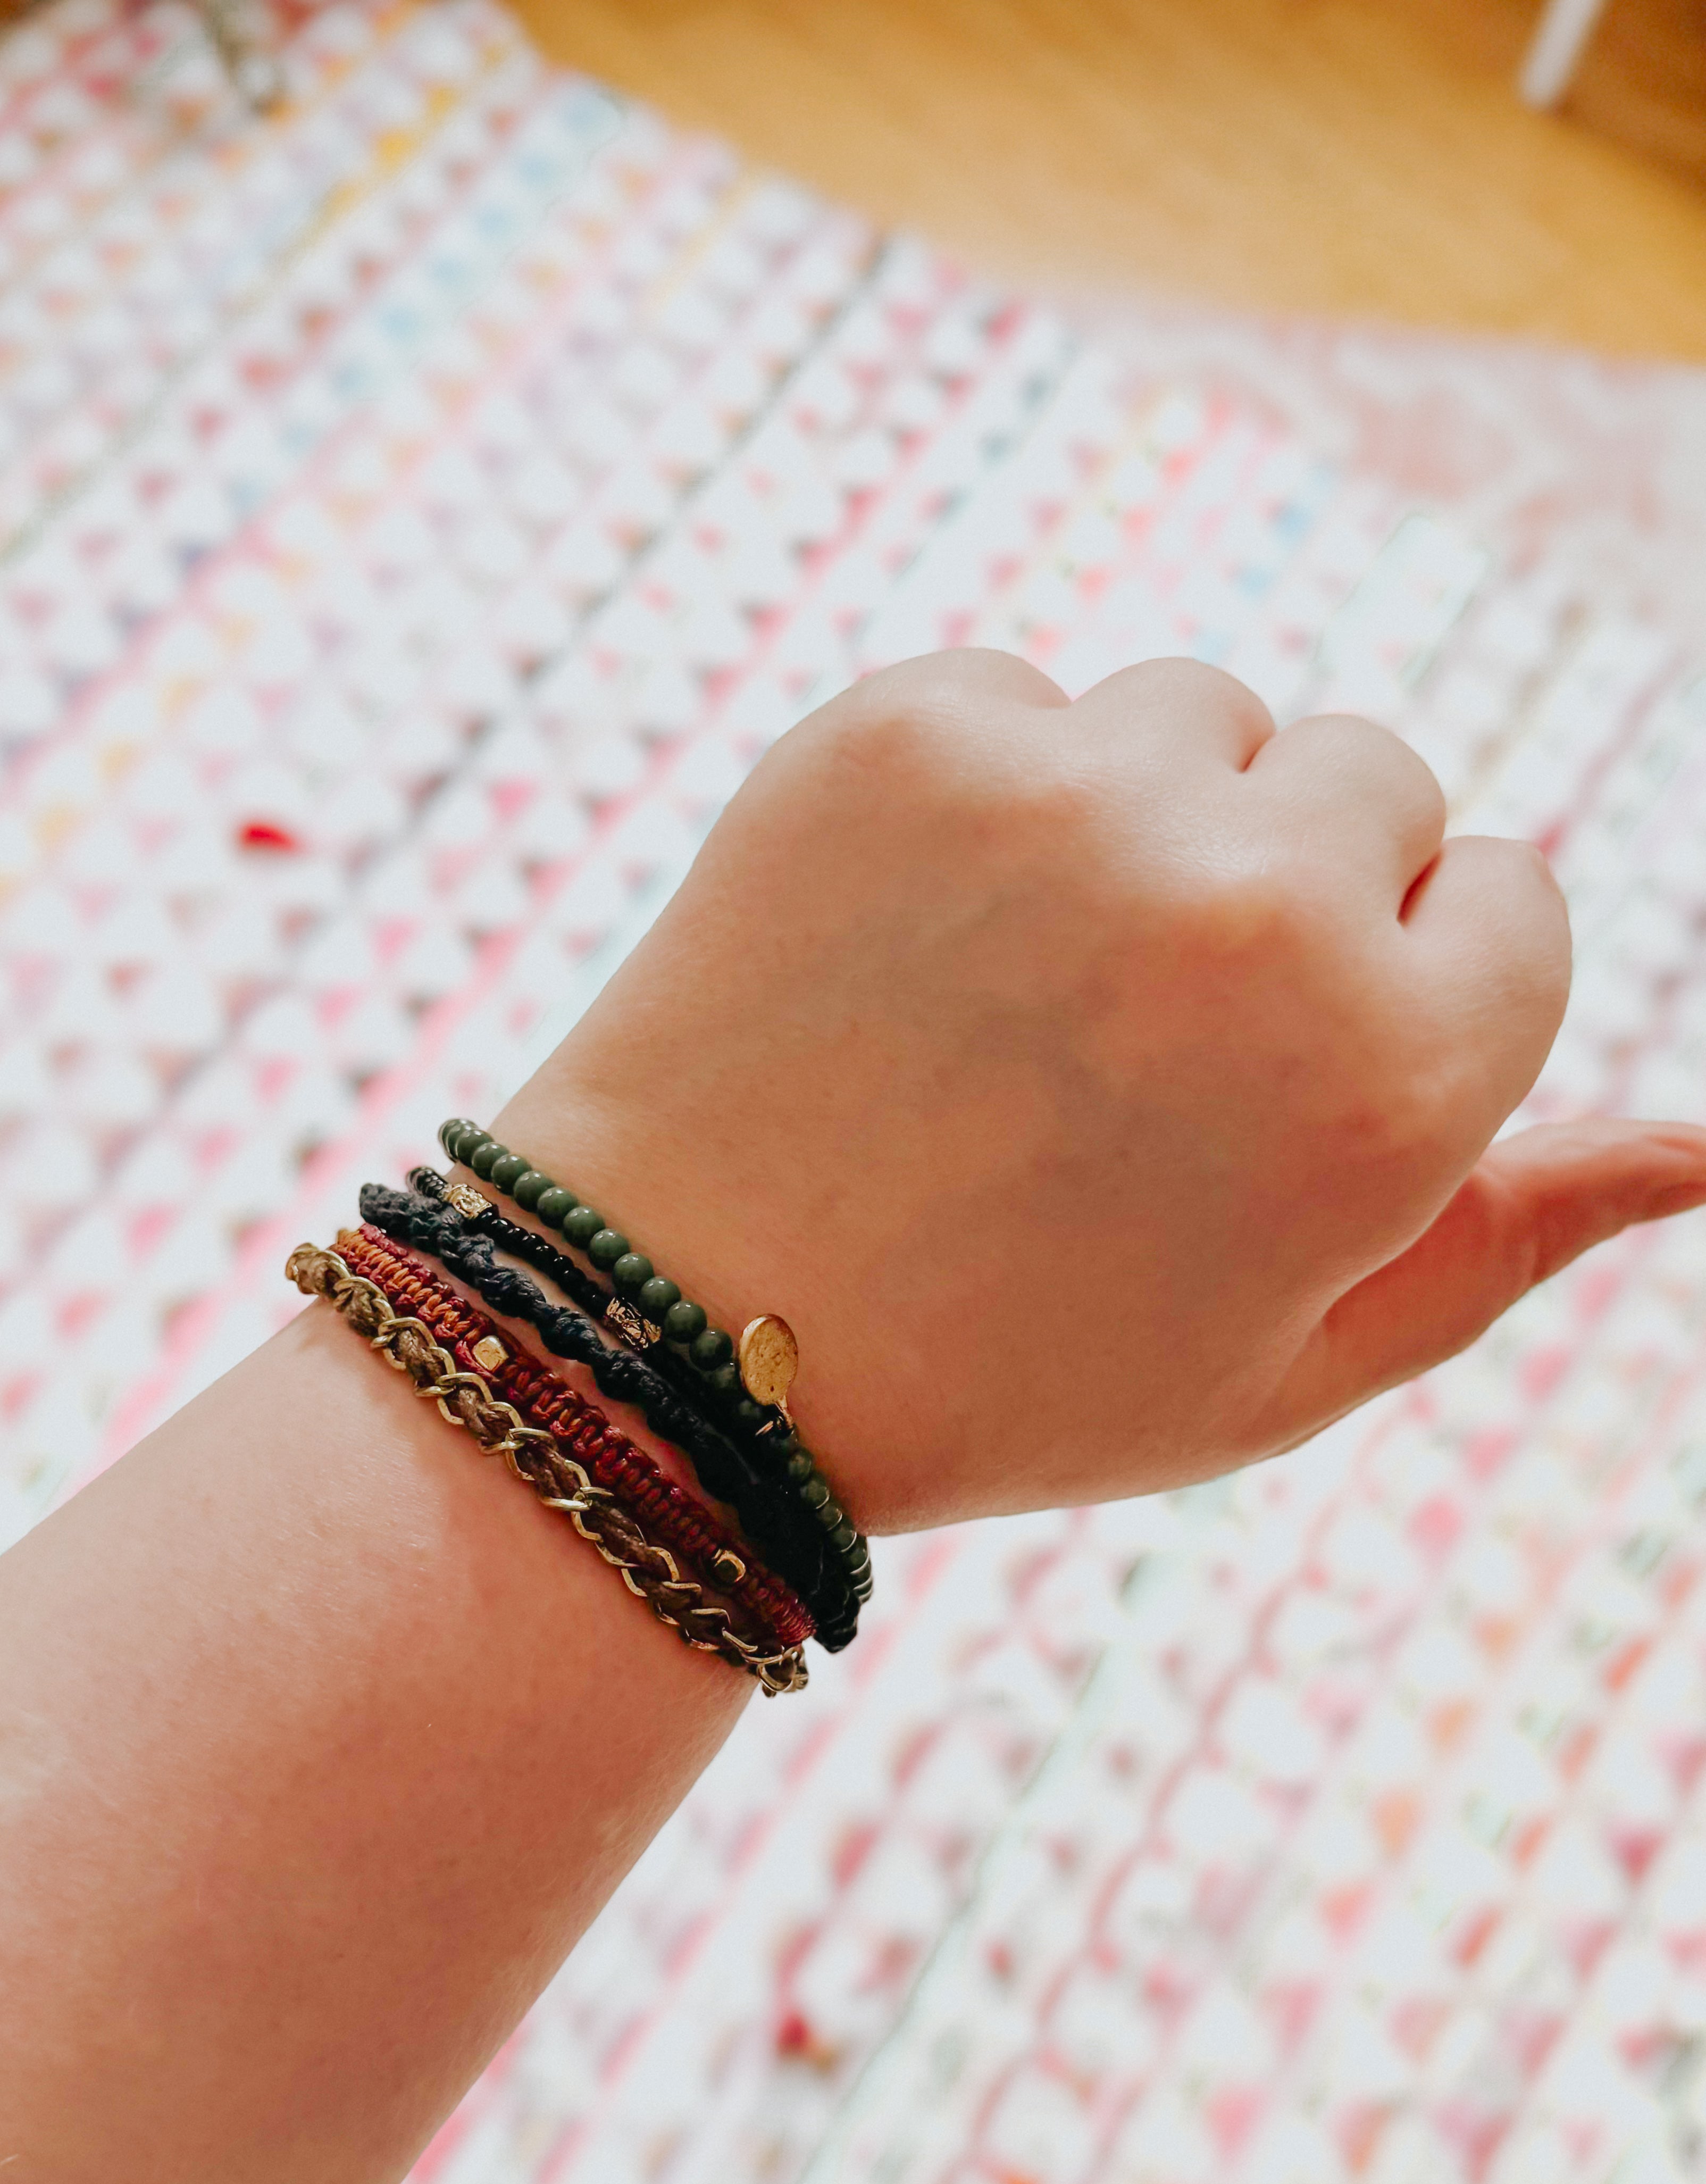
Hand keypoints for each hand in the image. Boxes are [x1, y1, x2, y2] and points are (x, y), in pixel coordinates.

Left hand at [497, 650, 1705, 1529]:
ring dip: (1151, 823)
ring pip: (1207, 719)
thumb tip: (1699, 1146)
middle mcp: (1260, 910)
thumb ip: (1510, 1236)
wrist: (683, 1332)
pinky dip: (996, 796)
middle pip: (1377, 782)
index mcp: (1389, 1077)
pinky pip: (1036, 703)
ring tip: (1022, 990)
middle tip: (1137, 1041)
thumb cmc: (1010, 1376)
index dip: (1405, 986)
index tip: (1283, 1062)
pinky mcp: (914, 725)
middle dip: (1294, 891)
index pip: (1512, 905)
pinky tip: (916, 942)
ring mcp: (1079, 797)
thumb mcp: (1289, 1366)